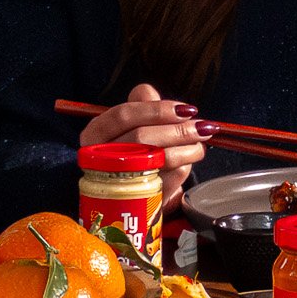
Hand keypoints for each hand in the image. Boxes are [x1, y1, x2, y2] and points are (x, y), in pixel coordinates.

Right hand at [79, 82, 209, 207]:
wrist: (131, 193)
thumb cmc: (133, 150)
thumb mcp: (133, 123)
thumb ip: (142, 105)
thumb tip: (152, 94)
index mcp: (94, 135)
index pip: (123, 115)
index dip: (157, 110)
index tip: (184, 109)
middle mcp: (99, 159)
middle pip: (141, 138)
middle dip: (178, 130)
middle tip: (202, 126)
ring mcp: (117, 184)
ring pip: (157, 159)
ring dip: (187, 148)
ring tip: (200, 142)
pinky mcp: (137, 203)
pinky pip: (167, 180)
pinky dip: (184, 167)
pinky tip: (190, 159)